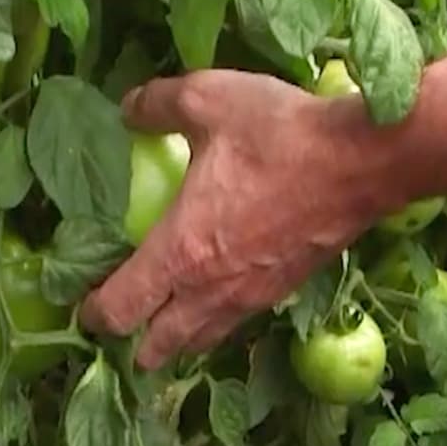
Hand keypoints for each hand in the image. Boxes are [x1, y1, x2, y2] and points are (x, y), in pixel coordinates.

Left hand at [80, 71, 392, 369]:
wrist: (366, 162)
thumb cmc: (282, 135)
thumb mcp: (209, 98)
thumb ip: (156, 105)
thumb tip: (126, 110)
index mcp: (180, 251)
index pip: (121, 309)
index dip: (92, 315)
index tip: (80, 306)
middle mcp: (211, 290)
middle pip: (158, 347)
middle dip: (131, 343)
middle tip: (118, 322)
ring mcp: (251, 298)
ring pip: (200, 342)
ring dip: (174, 340)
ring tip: (160, 318)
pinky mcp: (283, 292)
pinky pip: (235, 324)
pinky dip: (213, 323)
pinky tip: (213, 296)